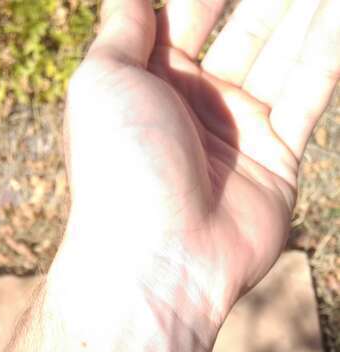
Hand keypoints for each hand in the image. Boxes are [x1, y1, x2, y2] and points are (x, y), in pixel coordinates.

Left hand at [63, 0, 338, 323]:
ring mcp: (239, 134)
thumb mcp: (102, 81)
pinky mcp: (278, 161)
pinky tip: (337, 11)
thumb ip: (123, 28)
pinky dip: (328, 49)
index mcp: (149, 84)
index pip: (188, 13)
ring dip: (307, 13)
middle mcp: (196, 107)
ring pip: (284, 54)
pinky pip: (309, 91)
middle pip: (244, 30)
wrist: (158, 259)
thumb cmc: (118, 167)